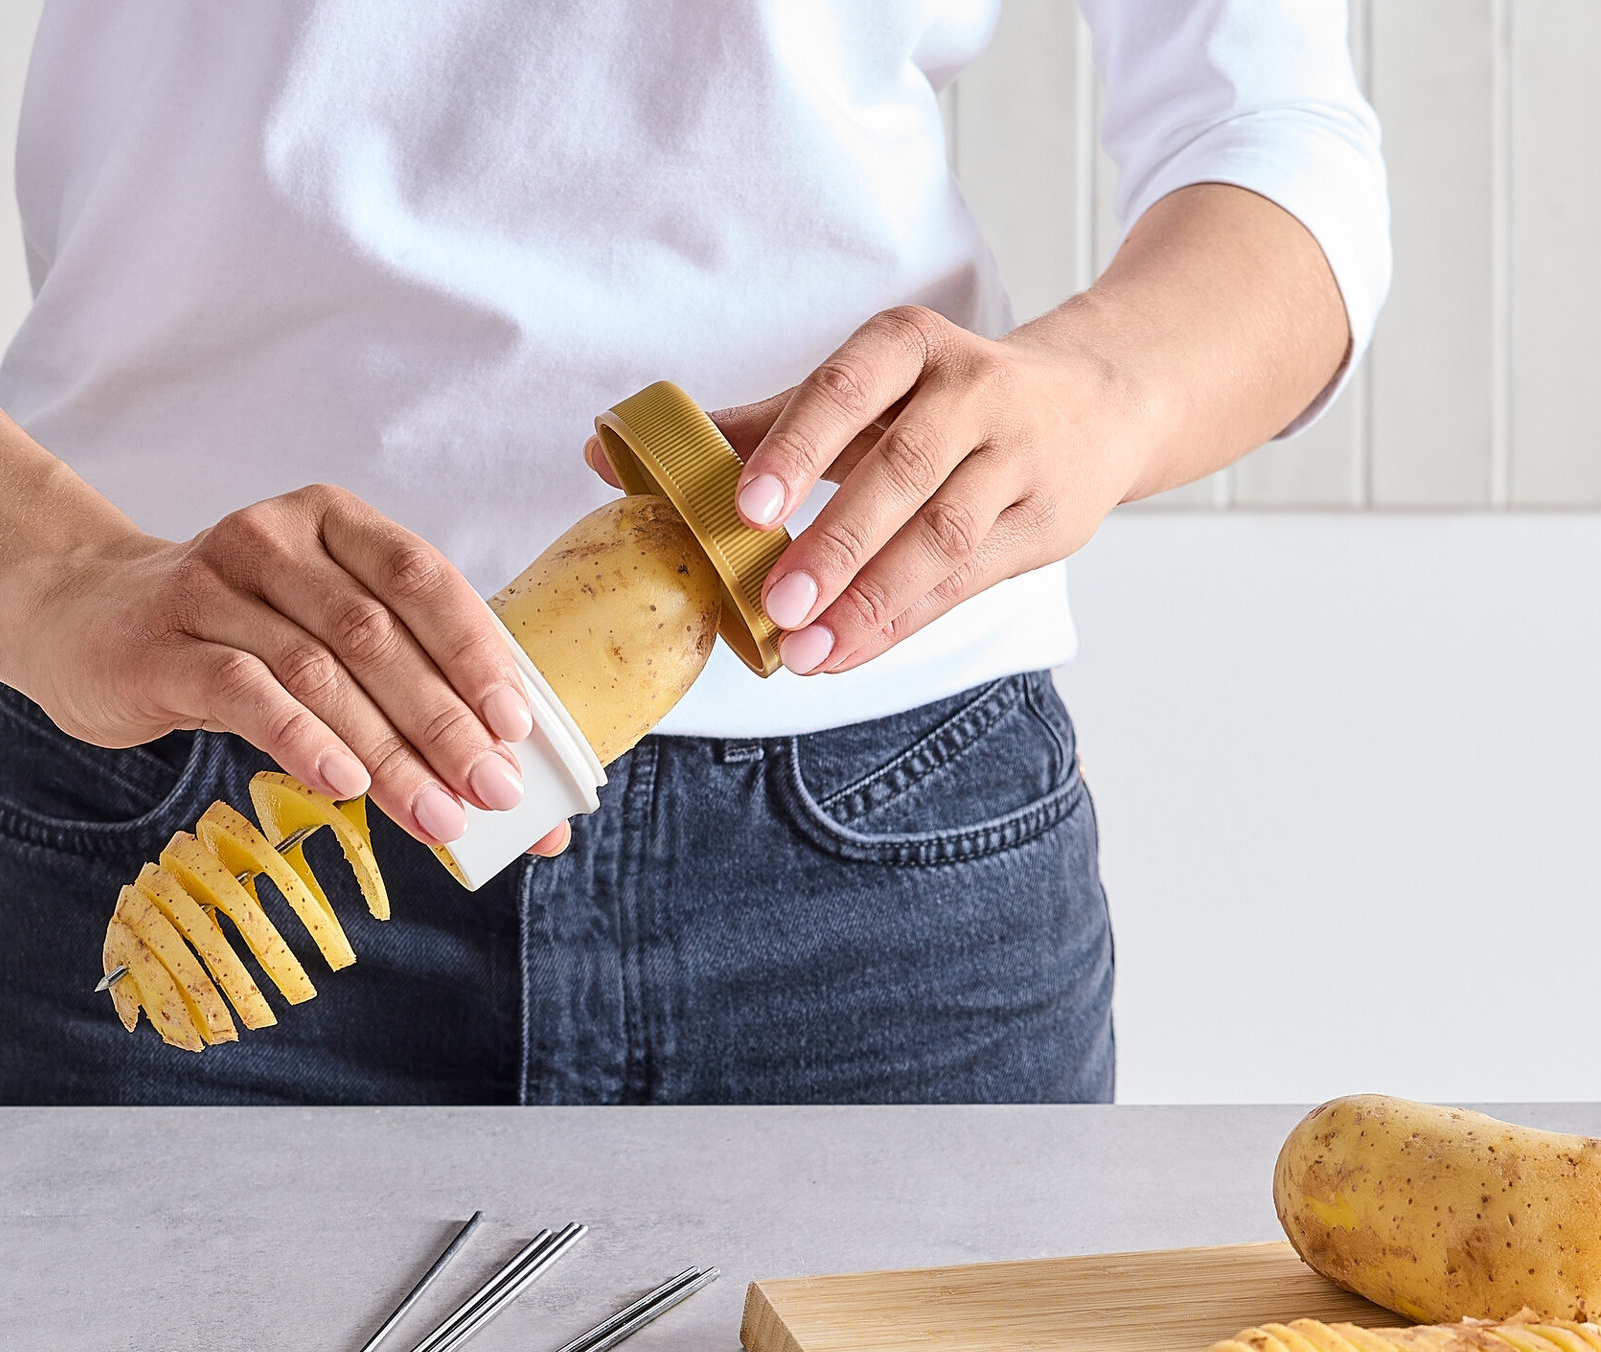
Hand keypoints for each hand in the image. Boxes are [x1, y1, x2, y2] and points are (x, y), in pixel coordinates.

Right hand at [20, 483, 547, 847]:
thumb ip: (405, 693)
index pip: (420, 578)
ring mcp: (211, 586)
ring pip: (318, 671)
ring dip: (387, 751)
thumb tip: (516, 795)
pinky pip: (245, 692)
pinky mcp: (162, 645)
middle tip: (491, 792)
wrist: (84, 620)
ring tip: (435, 815)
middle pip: (375, 634)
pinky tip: (346, 786)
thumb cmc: (230, 636)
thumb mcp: (316, 637)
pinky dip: (303, 741)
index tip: (515, 728)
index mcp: (331, 523)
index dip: (473, 652)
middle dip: (443, 721)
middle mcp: (273, 538)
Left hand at [589, 306, 1152, 675]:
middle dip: (835, 544)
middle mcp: (973, 392)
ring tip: (805, 649)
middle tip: (773, 602)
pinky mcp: (1044, 523)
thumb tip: (608, 453)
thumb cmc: (941, 402)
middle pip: (901, 473)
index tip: (744, 502)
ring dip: (869, 600)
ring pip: (943, 535)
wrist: (1094, 403)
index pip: (849, 387)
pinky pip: (964, 583)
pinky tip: (845, 653)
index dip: (797, 445)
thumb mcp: (858, 395)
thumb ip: (750, 427)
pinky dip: (900, 624)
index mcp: (909, 347)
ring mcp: (1018, 459)